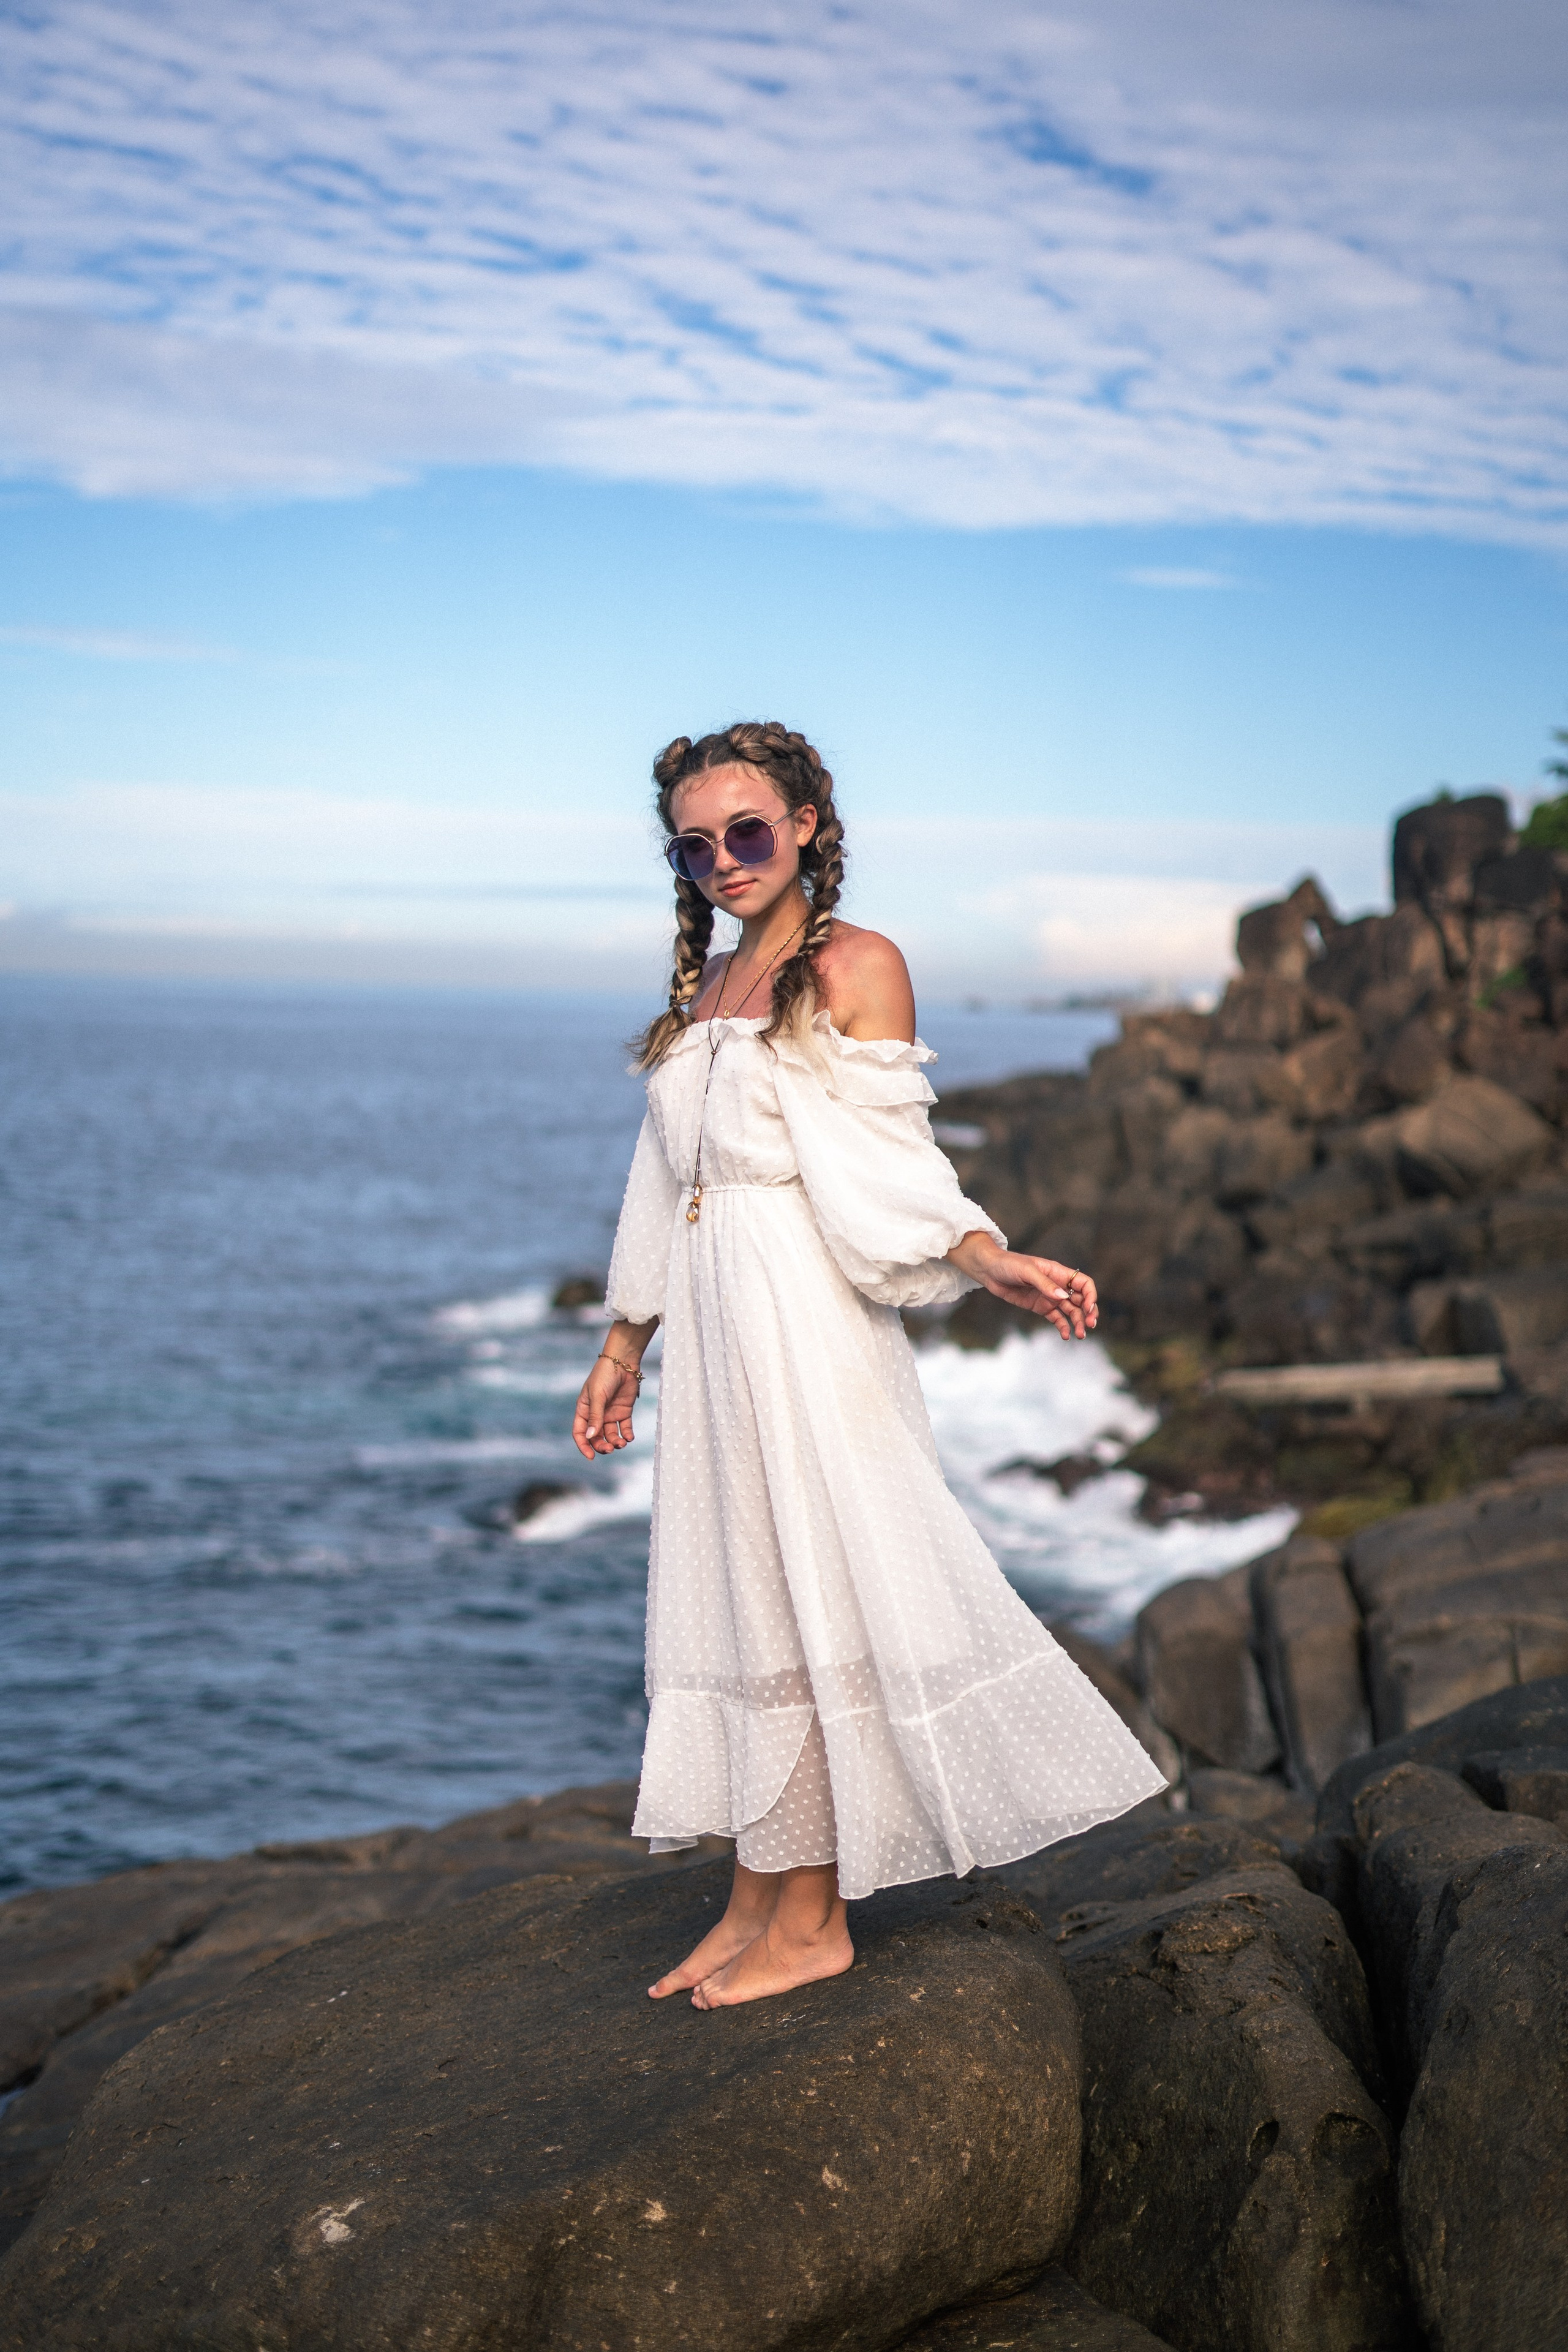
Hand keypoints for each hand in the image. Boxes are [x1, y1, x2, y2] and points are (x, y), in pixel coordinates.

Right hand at [573, 1351, 642, 1457]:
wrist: (624, 1362)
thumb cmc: (605, 1376)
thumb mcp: (597, 1396)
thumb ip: (595, 1417)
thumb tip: (591, 1437)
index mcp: (584, 1410)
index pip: (580, 1432)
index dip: (584, 1446)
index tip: (590, 1456)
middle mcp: (596, 1414)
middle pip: (596, 1437)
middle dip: (602, 1446)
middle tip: (610, 1449)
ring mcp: (610, 1414)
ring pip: (610, 1435)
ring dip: (615, 1442)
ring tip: (621, 1443)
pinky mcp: (624, 1412)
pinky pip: (624, 1428)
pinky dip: (626, 1435)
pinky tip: (629, 1438)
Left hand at [949, 1233, 1097, 1340]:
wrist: (989, 1271)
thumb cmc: (1008, 1264)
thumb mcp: (1027, 1272)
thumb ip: (1045, 1284)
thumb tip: (1063, 1297)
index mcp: (1058, 1272)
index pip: (1083, 1283)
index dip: (1090, 1295)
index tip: (1088, 1308)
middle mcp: (1057, 1285)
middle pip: (1080, 1300)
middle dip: (1088, 1313)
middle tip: (1090, 1326)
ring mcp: (1049, 1297)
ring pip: (1070, 1311)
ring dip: (1078, 1322)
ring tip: (1080, 1335)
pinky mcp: (1040, 1307)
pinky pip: (1056, 1318)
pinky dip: (1063, 1327)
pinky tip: (1066, 1336)